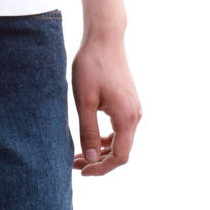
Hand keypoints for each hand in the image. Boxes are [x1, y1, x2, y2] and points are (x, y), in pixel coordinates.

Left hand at [71, 31, 141, 174]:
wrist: (105, 38)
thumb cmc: (91, 66)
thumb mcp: (84, 100)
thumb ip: (88, 131)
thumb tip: (92, 159)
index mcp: (126, 117)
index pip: (120, 156)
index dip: (101, 168)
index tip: (82, 171)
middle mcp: (135, 115)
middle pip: (121, 151)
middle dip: (98, 161)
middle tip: (74, 163)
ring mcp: (133, 108)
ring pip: (120, 140)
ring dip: (101, 150)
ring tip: (79, 153)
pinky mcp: (128, 102)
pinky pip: (120, 128)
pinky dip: (106, 138)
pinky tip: (90, 137)